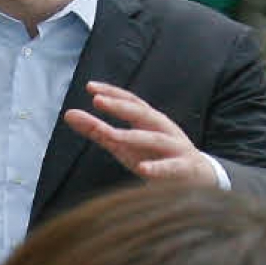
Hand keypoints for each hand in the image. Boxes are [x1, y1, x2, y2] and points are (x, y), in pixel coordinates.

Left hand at [65, 81, 216, 184]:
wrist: (197, 178)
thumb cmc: (153, 156)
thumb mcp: (124, 144)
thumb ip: (97, 130)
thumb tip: (68, 114)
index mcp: (148, 120)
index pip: (130, 101)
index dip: (112, 93)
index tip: (90, 87)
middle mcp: (163, 128)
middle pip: (141, 113)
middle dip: (120, 106)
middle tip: (98, 100)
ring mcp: (175, 147)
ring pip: (154, 138)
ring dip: (133, 136)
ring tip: (112, 135)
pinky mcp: (183, 168)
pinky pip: (171, 168)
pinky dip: (158, 168)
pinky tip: (144, 170)